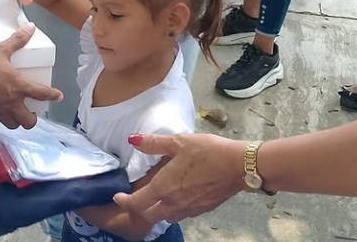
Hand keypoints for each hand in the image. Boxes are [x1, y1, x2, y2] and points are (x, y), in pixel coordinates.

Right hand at [0, 25, 62, 128]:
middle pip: (27, 121)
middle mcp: (11, 104)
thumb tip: (31, 27)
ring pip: (11, 124)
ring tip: (14, 115)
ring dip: (15, 121)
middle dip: (32, 119)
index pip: (41, 93)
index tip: (58, 96)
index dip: (52, 95)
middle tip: (31, 114)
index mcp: (18, 87)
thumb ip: (16, 40)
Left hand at [113, 134, 246, 223]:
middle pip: (150, 215)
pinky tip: (178, 197)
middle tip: (134, 200)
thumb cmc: (207, 151)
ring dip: (157, 211)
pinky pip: (182, 214)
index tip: (118, 196)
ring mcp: (189, 209)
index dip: (124, 201)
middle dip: (139, 210)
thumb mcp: (178, 141)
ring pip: (166, 217)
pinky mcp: (202, 209)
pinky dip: (173, 209)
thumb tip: (133, 139)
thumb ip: (154, 143)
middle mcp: (174, 203)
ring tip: (155, 199)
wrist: (239, 166)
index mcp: (164, 187)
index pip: (137, 202)